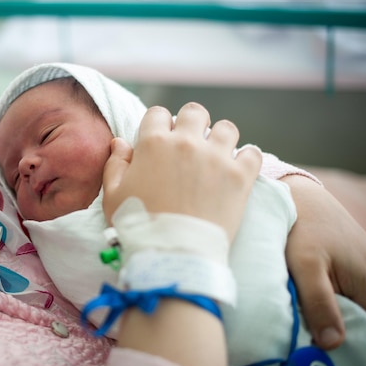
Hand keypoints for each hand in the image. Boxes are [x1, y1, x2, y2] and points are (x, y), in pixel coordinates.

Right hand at [102, 102, 261, 241]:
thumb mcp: (113, 195)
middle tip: (191, 143)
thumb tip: (121, 142)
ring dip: (221, 138)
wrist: (173, 253)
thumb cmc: (138, 226)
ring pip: (227, 128)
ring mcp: (217, 158)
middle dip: (192, 123)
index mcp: (154, 144)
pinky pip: (253, 153)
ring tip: (216, 155)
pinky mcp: (240, 177)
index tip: (161, 139)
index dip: (159, 124)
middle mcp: (187, 143)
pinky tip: (239, 169)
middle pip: (195, 112)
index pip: (158, 113)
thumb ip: (116, 164)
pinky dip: (247, 159)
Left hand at [283, 175, 365, 349]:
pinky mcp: (359, 269)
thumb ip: (319, 302)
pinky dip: (353, 312)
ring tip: (331, 339)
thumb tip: (333, 345)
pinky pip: (365, 299)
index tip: (359, 363)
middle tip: (339, 356)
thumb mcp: (304, 266)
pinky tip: (330, 318)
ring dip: (358, 326)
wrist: (298, 195)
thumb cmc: (300, 227)